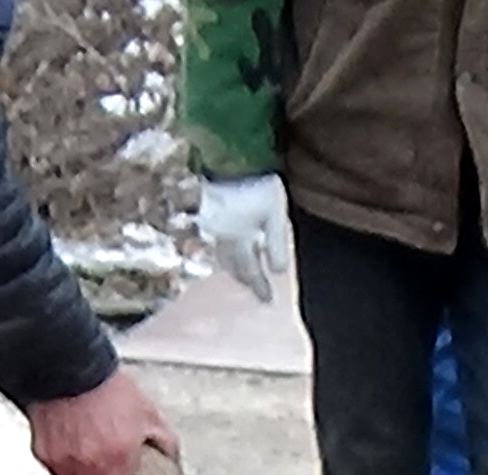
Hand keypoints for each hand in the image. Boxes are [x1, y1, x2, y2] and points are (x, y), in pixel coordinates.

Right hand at [25, 371, 179, 474]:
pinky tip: (75, 453)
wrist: (71, 366)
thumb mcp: (150, 415)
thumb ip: (165, 447)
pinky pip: (55, 473)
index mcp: (117, 460)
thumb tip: (174, 469)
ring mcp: (63, 460)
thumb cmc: (111, 389)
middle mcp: (87, 466)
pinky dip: (65, 470)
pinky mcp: (44, 451)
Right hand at [197, 173, 292, 301]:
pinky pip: (217, 238)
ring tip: (240, 270)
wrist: (224, 158)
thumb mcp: (273, 216)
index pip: (252, 271)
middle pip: (234, 266)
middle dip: (245, 278)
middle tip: (253, 289)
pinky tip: (228, 242)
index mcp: (241, 242)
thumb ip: (277, 244)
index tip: (267, 302)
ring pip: (224, 253)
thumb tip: (279, 272)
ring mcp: (214, 225)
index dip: (260, 287)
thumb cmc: (252, 186)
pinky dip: (225, 247)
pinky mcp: (208, 212)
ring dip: (233, 265)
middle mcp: (224, 238)